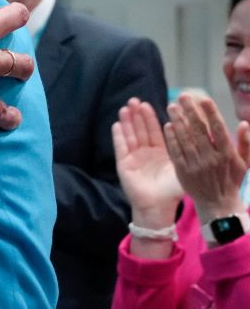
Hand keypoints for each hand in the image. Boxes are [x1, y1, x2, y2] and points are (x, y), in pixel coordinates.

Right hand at [112, 98, 181, 227]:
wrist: (158, 207)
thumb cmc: (171, 191)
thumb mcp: (181, 169)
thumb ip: (183, 153)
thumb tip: (191, 135)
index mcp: (160, 152)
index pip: (155, 131)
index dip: (151, 118)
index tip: (148, 104)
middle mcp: (146, 152)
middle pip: (140, 129)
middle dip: (137, 115)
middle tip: (134, 100)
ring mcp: (133, 157)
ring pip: (130, 135)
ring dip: (127, 122)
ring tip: (125, 108)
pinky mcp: (123, 164)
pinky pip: (120, 147)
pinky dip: (118, 136)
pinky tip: (117, 124)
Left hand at [163, 94, 247, 223]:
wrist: (217, 204)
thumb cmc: (231, 180)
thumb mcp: (245, 163)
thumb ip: (245, 143)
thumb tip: (244, 124)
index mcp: (227, 154)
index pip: (219, 130)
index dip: (211, 113)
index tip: (204, 98)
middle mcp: (211, 158)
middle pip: (198, 131)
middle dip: (190, 112)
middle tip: (182, 96)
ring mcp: (196, 165)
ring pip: (185, 139)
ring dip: (178, 121)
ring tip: (172, 107)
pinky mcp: (183, 171)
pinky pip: (175, 151)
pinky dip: (171, 138)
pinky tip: (168, 125)